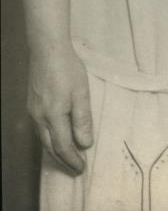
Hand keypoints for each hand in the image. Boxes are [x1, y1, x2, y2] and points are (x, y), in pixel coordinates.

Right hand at [27, 43, 92, 174]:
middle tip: (75, 167)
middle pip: (50, 146)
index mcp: (53, 116)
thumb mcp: (81, 93)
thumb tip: (85, 143)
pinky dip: (49, 138)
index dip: (72, 160)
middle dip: (63, 160)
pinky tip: (56, 135)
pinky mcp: (32, 103)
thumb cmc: (68, 69)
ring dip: (55, 150)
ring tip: (67, 155)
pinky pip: (40, 128)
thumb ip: (82, 119)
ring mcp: (33, 111)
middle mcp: (39, 117)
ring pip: (43, 138)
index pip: (62, 146)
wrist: (47, 49)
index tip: (81, 168)